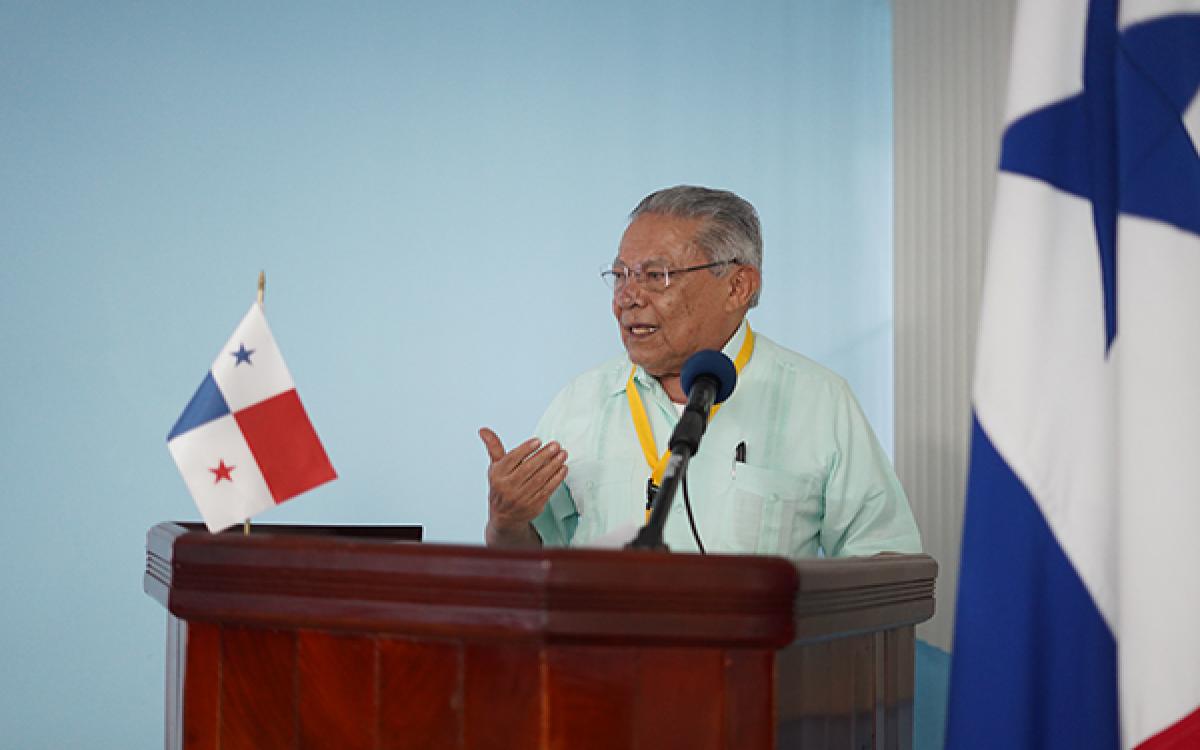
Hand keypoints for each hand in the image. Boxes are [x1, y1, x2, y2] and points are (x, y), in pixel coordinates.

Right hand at [479, 427, 567, 546]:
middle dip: (544, 456)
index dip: (525, 449)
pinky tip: (563, 468)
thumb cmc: (501, 486)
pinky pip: (547, 490)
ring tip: (562, 454)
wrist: (504, 517)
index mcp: (497, 475)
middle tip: (556, 446)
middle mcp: (507, 487)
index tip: (538, 441)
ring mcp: (521, 498)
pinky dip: (556, 479)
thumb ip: (493, 447)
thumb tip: (483, 430)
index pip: (512, 459)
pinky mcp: (533, 506)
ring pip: (539, 479)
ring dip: (553, 466)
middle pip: (528, 469)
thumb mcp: (495, 467)